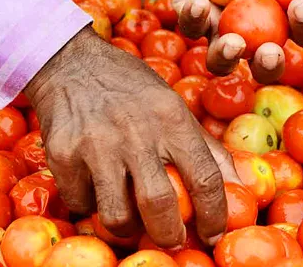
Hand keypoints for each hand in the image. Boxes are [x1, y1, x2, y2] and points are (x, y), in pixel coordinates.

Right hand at [24, 26, 239, 247]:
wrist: (72, 64)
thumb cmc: (132, 89)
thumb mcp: (174, 106)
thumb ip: (206, 147)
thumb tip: (240, 185)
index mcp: (171, 119)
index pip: (204, 178)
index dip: (215, 215)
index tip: (213, 234)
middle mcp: (135, 132)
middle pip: (159, 205)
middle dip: (169, 236)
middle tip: (172, 240)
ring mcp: (95, 145)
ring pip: (117, 215)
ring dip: (128, 229)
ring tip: (133, 220)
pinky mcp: (62, 156)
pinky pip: (82, 204)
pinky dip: (93, 206)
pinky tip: (99, 189)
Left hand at [161, 0, 302, 82]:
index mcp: (285, 14)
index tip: (301, 4)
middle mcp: (254, 31)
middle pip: (265, 63)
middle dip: (269, 65)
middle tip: (270, 52)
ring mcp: (220, 28)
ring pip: (222, 60)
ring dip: (227, 58)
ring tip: (234, 43)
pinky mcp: (189, 18)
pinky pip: (191, 27)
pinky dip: (194, 18)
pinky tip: (199, 3)